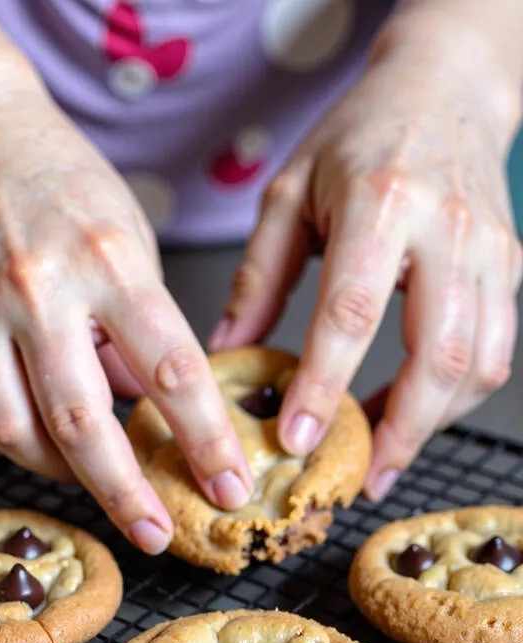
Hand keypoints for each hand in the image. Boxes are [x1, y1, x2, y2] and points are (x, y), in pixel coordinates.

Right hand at [0, 90, 251, 552]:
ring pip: (21, 431)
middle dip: (127, 492)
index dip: (205, 439)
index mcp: (111, 264)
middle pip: (87, 422)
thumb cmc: (60, 181)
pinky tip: (51, 446)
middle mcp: (44, 293)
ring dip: (66, 478)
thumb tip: (142, 400)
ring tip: (101, 492)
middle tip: (157, 534)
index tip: (231, 484)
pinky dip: (25, 442)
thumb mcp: (126, 235)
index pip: (172, 370)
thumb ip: (136, 323)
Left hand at [212, 33, 521, 498]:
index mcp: (382, 203)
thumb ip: (258, 276)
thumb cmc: (358, 137)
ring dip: (432, 423)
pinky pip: (495, 351)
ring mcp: (490, 251)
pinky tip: (414, 414)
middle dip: (400, 429)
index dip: (324, 384)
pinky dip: (456, 398)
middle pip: (439, 354)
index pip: (352, 312)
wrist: (443, 90)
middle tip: (360, 476)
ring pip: (479, 363)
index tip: (296, 438)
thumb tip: (225, 351)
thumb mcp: (289, 193)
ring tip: (382, 455)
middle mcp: (448, 230)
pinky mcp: (509, 268)